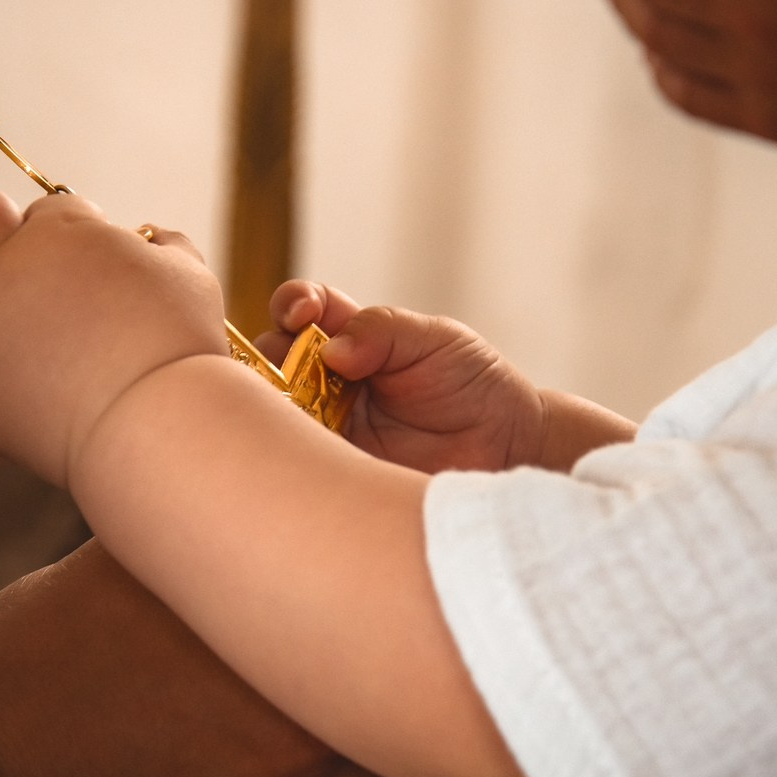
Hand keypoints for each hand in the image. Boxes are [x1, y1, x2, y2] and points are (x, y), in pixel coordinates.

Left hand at [0, 187, 227, 485]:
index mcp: (46, 236)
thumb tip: (152, 242)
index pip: (43, 212)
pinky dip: (3, 397)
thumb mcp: (185, 272)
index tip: (92, 260)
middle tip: (60, 307)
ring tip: (65, 372)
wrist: (154, 429)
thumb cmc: (175, 347)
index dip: (68, 231)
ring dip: (3, 334)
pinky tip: (50, 410)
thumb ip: (156, 246)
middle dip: (11, 267)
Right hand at [258, 281, 546, 473]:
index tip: (303, 313)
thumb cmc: (476, 384)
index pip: (302, 310)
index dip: (292, 304)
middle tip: (289, 372)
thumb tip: (333, 349)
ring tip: (293, 412)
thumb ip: (384, 331)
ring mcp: (328, 427)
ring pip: (274, 412)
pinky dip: (289, 455)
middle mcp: (329, 380)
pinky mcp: (335, 472)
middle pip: (271, 360)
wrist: (507, 446)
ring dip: (272, 408)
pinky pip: (298, 463)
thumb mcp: (436, 340)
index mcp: (351, 339)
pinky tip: (300, 453)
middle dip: (269, 359)